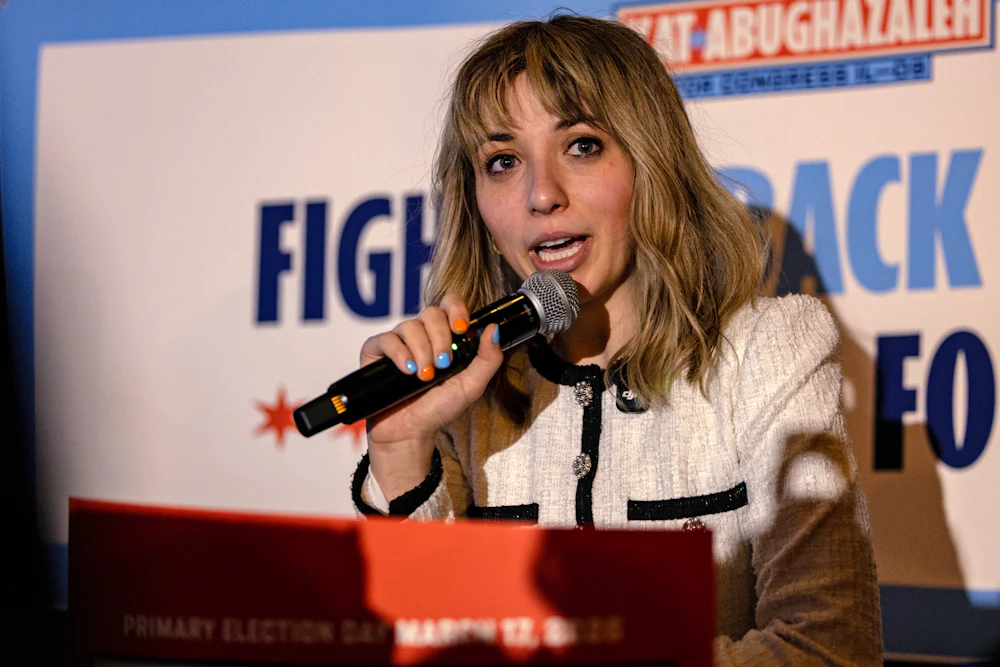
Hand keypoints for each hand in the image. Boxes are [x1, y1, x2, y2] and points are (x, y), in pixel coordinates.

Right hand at [359, 295, 502, 497]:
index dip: (456, 309)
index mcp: (445, 336)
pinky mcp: (375, 352)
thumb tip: (494, 328)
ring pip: (410, 326)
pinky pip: (386, 339)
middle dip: (440, 339)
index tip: (460, 328)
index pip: (450, 304)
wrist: (410, 432)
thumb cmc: (439, 409)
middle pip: (431, 313)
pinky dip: (399, 354)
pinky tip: (407, 371)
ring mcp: (398, 342)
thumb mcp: (471, 386)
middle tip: (442, 365)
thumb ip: (488, 359)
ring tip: (423, 376)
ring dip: (421, 351)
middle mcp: (421, 334)